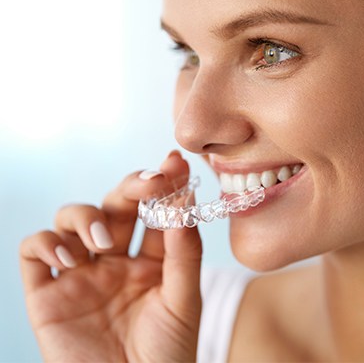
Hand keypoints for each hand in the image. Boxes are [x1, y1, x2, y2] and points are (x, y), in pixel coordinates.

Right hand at [20, 150, 201, 361]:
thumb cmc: (167, 355)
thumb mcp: (184, 300)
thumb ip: (184, 252)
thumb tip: (185, 201)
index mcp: (150, 262)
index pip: (155, 211)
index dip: (164, 184)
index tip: (175, 163)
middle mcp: (114, 262)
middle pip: (116, 205)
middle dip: (131, 186)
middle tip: (149, 184)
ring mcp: (80, 275)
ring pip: (72, 218)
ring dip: (88, 217)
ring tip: (105, 243)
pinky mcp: (47, 295)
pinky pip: (35, 251)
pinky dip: (47, 242)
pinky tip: (71, 257)